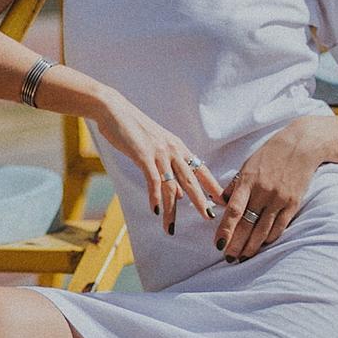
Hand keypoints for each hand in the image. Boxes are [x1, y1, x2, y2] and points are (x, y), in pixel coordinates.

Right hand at [93, 90, 225, 234]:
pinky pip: (153, 180)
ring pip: (171, 186)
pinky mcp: (144, 155)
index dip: (212, 186)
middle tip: (209, 218)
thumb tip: (177, 195)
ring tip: (171, 228)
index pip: (201, 169)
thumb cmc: (133, 129)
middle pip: (191, 181)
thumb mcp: (156, 149)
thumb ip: (168, 171)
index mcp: (178, 147)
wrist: (114, 110)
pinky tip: (154, 210)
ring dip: (171, 210)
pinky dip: (154, 196)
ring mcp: (159, 152)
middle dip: (201, 201)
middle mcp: (173, 150)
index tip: (223, 201)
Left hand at [214, 118, 329, 259]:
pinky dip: (269, 238)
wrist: (302, 145)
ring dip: (252, 246)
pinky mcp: (293, 203)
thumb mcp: (248, 165)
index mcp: (248, 181)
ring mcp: (279, 199)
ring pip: (263, 230)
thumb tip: (220, 202)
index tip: (218, 244)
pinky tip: (262, 245)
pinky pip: (280, 227)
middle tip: (229, 258)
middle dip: (237, 244)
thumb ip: (235, 185)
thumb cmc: (271, 154)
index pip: (234, 211)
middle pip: (247, 225)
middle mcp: (263, 192)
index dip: (225, 230)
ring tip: (244, 257)